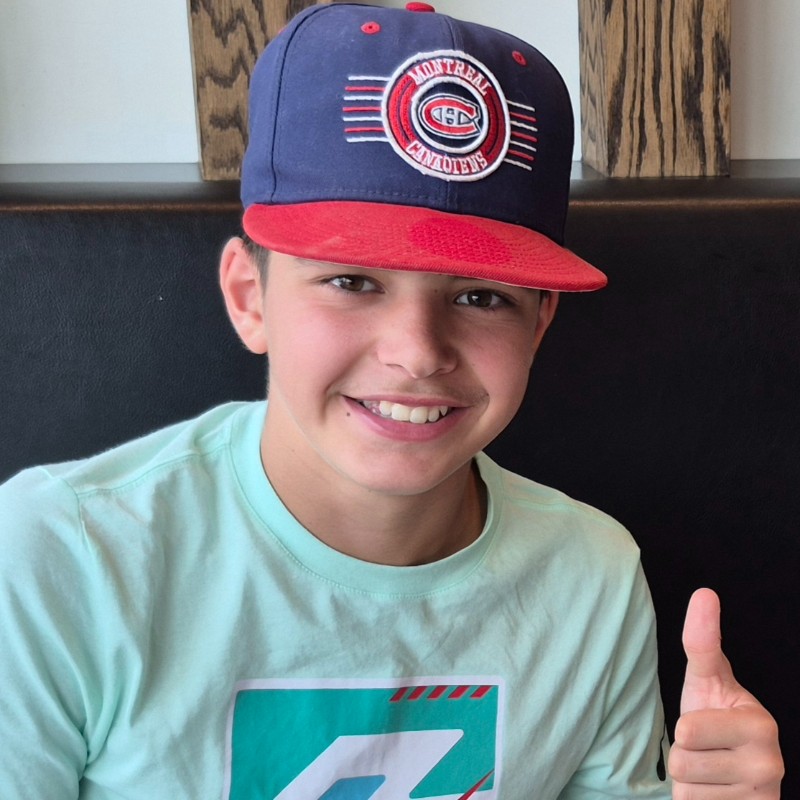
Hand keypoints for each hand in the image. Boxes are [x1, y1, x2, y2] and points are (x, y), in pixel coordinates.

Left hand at [669, 588, 783, 797]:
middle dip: (684, 754)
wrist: (732, 778)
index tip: (708, 720)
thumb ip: (702, 641)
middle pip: (683, 756)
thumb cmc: (712, 722)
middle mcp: (771, 762)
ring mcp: (764, 795)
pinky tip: (715, 795)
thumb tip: (705, 592)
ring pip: (686, 787)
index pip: (688, 730)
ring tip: (710, 772)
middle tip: (704, 750)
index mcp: (760, 723)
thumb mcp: (705, 680)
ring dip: (689, 782)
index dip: (686, 727)